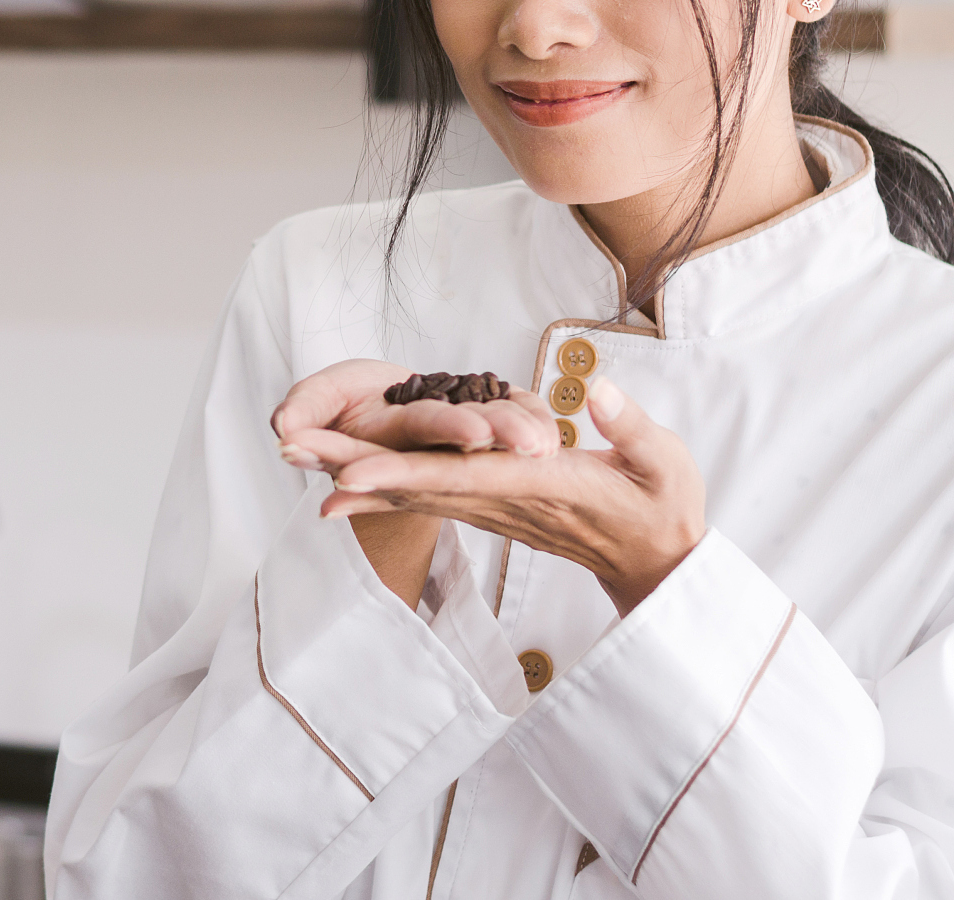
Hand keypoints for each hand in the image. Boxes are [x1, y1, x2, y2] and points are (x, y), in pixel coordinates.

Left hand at [277, 367, 705, 614]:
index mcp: (541, 485)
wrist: (655, 562)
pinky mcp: (486, 507)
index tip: (348, 473)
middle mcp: (503, 501)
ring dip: (349, 473)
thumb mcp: (664, 462)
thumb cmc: (662, 505)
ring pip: (409, 491)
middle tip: (288, 445)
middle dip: (349, 465)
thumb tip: (600, 390)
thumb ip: (630, 428)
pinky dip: (374, 493)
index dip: (402, 474)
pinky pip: (422, 499)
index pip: (462, 477)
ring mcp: (490, 508)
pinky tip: (330, 492)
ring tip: (291, 452)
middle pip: (415, 483)